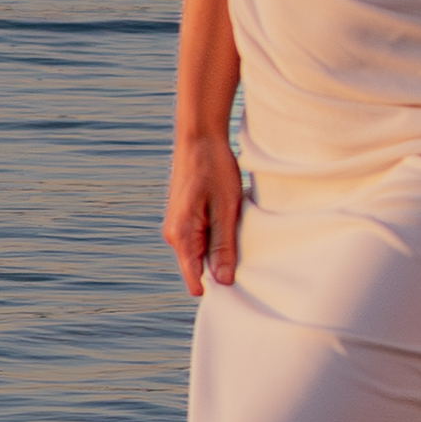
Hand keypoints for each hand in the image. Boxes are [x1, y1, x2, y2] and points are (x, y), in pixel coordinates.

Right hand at [164, 131, 243, 296]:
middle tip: (246, 249)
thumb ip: (224, 246)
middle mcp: (174, 235)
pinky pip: (202, 239)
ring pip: (202, 253)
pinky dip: (217, 235)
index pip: (195, 280)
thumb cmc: (214, 167)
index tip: (240, 281)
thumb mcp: (226, 208)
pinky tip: (230, 220)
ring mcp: (178, 226)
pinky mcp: (185, 218)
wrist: (200, 137)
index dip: (218, 284)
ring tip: (238, 227)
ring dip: (221, 247)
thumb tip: (224, 281)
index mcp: (181, 235)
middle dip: (221, 265)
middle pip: (199, 268)